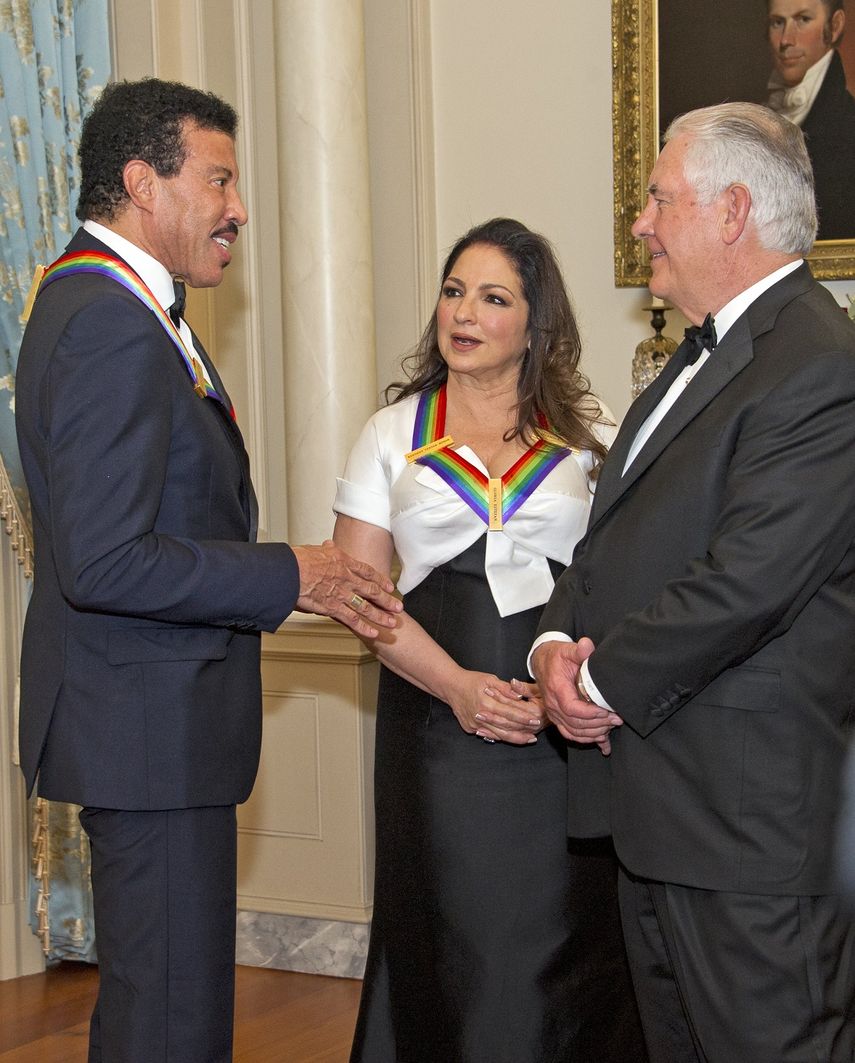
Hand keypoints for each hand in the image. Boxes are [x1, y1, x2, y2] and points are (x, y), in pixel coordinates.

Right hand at [291, 540, 401, 637]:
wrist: (289, 571)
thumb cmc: (297, 560)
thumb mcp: (316, 549)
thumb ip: (326, 550)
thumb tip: (329, 545)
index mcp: (343, 562)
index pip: (367, 572)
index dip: (380, 580)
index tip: (389, 586)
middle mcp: (346, 578)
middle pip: (372, 590)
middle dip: (387, 600)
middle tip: (398, 606)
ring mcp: (341, 594)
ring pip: (366, 606)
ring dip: (380, 616)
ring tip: (392, 622)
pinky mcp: (332, 607)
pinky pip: (351, 619)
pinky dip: (363, 627)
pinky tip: (373, 632)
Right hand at [446, 670, 543, 745]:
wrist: (451, 687)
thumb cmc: (471, 681)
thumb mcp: (489, 679)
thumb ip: (505, 688)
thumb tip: (519, 696)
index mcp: (486, 702)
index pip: (509, 712)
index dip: (523, 717)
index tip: (536, 720)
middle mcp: (480, 716)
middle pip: (505, 727)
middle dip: (522, 730)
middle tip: (536, 731)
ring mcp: (474, 724)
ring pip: (498, 735)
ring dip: (514, 738)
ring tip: (528, 738)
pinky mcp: (470, 728)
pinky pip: (489, 735)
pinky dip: (502, 737)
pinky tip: (512, 737)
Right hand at [531, 637, 622, 754]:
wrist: (542, 662)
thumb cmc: (556, 657)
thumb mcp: (567, 649)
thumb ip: (579, 650)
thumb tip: (587, 645)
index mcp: (556, 688)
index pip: (571, 708)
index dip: (590, 713)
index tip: (606, 711)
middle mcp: (553, 704)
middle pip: (574, 723)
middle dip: (597, 724)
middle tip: (616, 719)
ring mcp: (554, 713)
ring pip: (573, 732)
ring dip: (594, 734)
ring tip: (611, 727)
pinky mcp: (558, 718)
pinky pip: (570, 734)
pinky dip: (587, 739)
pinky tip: (602, 743)